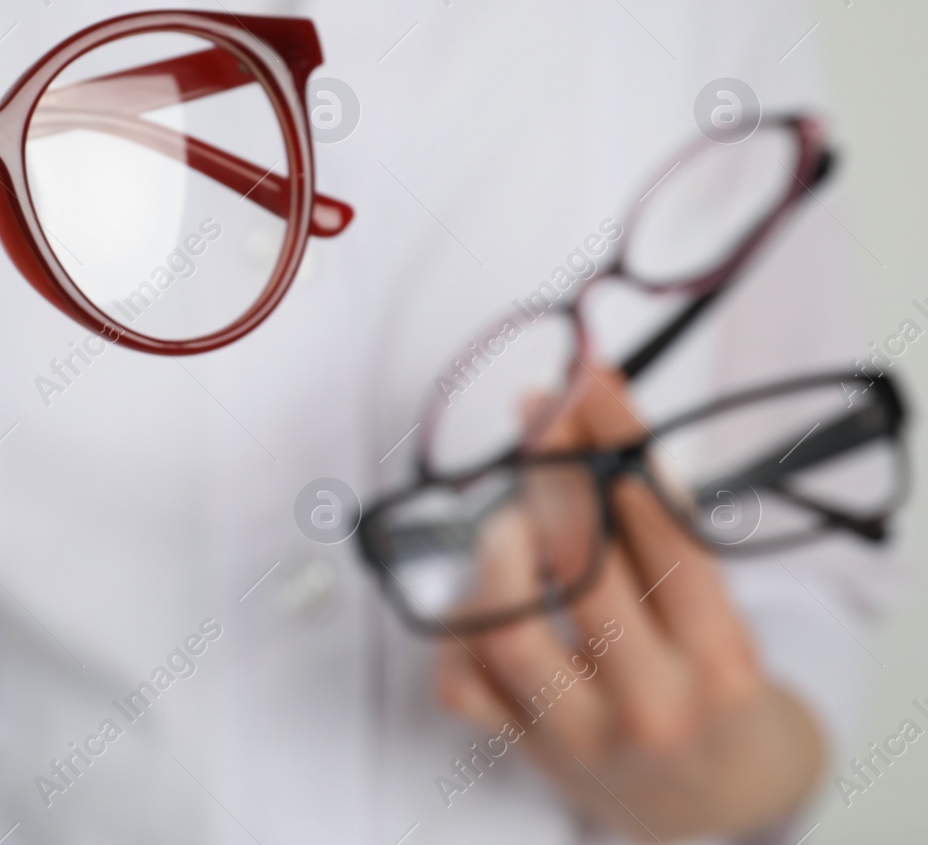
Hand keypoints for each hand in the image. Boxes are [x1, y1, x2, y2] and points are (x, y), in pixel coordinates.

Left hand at [432, 365, 822, 840]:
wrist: (712, 799)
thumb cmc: (710, 682)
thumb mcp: (719, 611)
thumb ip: (661, 531)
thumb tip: (591, 415)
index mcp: (720, 659)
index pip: (663, 532)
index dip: (617, 445)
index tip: (589, 382)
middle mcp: (653, 704)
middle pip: (582, 567)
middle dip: (551, 471)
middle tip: (536, 410)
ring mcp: (579, 735)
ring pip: (506, 625)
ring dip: (500, 549)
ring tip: (516, 521)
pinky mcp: (522, 749)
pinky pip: (461, 674)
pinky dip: (460, 619)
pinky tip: (487, 591)